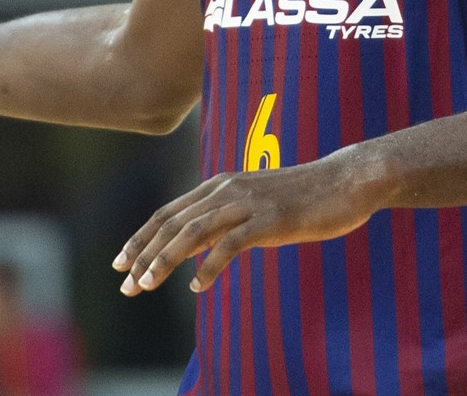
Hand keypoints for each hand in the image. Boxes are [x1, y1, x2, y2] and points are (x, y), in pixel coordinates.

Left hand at [112, 147, 392, 295]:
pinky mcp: (270, 219)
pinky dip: (210, 265)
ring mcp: (248, 202)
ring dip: (165, 259)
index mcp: (221, 185)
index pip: (169, 212)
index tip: (121, 261)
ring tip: (146, 284)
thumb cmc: (303, 195)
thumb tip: (201, 244)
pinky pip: (231, 243)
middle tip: (125, 283)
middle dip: (144, 253)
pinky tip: (197, 286)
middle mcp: (227, 189)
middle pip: (173, 222)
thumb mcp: (256, 203)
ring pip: (194, 231)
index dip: (141, 237)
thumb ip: (227, 218)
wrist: (346, 180)